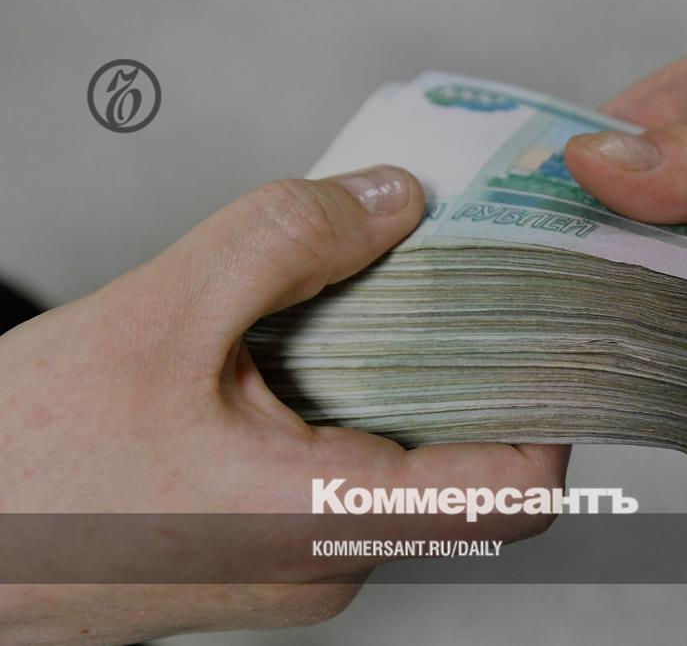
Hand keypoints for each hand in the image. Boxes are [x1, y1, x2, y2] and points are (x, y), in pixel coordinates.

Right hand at [0, 166, 567, 643]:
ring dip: (392, 381)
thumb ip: (288, 241)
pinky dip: (344, 409)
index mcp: (323, 521)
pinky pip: (349, 480)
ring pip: (403, 468)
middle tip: (438, 281)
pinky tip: (292, 358)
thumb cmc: (26, 464)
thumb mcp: (160, 316)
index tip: (541, 324)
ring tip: (344, 310)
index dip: (551, 403)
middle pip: (464, 463)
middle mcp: (330, 564)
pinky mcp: (271, 555)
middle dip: (459, 365)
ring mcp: (301, 569)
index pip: (516, 489)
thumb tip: (393, 201)